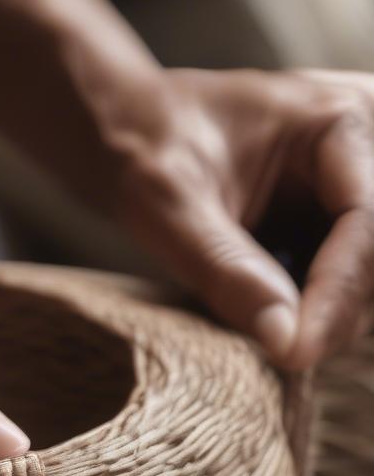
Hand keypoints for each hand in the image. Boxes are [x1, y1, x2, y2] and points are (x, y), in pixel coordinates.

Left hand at [116, 67, 373, 368]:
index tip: (295, 354)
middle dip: (336, 311)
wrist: (126, 134)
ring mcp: (360, 179)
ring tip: (270, 334)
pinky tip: (270, 316)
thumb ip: (225, 269)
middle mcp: (367, 141)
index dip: (337, 299)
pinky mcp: (340, 212)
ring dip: (327, 314)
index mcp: (338, 120)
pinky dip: (313, 306)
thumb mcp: (167, 208)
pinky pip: (347, 274)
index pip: (368, 225)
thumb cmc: (141, 152)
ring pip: (370, 273)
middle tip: (281, 355)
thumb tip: (284, 339)